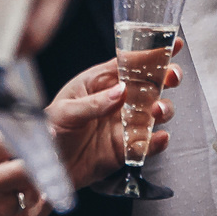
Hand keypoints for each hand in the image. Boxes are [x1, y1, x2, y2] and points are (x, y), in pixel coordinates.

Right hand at [0, 131, 35, 215]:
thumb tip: (1, 141)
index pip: (15, 140)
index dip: (32, 138)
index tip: (42, 138)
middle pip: (30, 169)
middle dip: (36, 164)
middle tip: (39, 163)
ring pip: (26, 195)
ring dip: (25, 189)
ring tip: (20, 185)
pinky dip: (26, 210)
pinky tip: (23, 204)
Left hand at [46, 52, 180, 189]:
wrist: (44, 170)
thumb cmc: (49, 131)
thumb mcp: (64, 112)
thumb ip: (93, 103)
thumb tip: (121, 92)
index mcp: (100, 82)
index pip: (130, 61)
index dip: (152, 52)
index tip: (172, 45)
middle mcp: (117, 101)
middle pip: (150, 84)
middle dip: (167, 77)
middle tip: (171, 77)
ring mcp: (124, 124)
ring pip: (154, 112)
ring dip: (163, 108)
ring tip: (157, 111)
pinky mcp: (126, 149)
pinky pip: (147, 144)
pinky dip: (157, 142)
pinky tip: (159, 138)